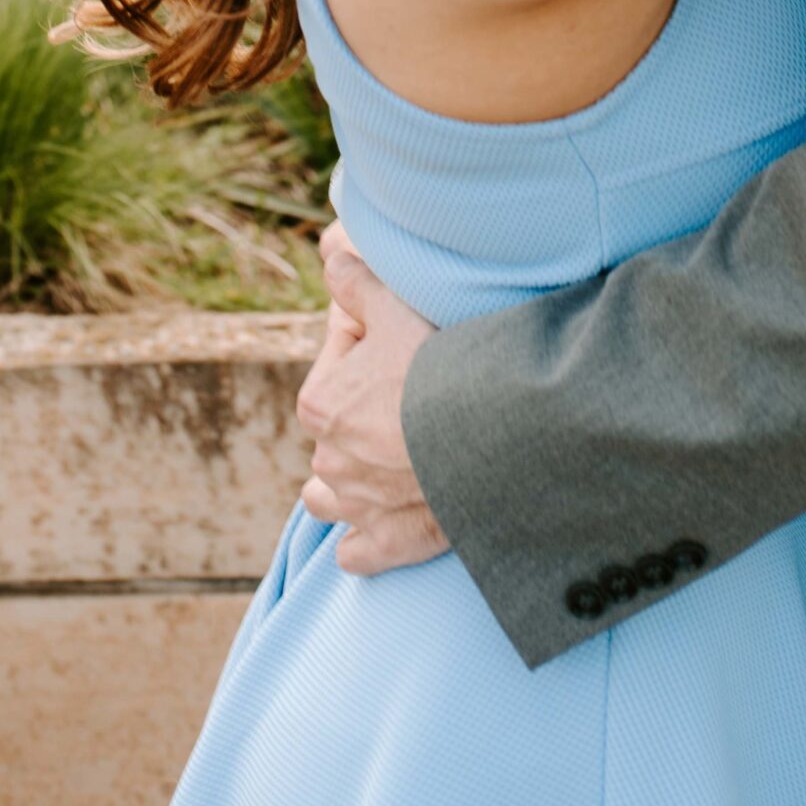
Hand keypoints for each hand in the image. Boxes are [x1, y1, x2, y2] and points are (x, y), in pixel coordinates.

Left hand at [296, 224, 446, 574]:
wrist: (486, 435)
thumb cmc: (436, 367)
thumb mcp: (394, 305)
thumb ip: (355, 281)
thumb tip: (329, 254)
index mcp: (319, 403)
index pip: (341, 364)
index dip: (376, 345)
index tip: (412, 341)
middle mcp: (328, 459)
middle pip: (341, 431)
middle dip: (365, 416)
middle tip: (415, 395)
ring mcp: (358, 506)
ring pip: (335, 498)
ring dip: (349, 486)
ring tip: (382, 467)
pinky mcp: (389, 542)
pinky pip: (359, 551)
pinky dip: (364, 543)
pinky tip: (376, 530)